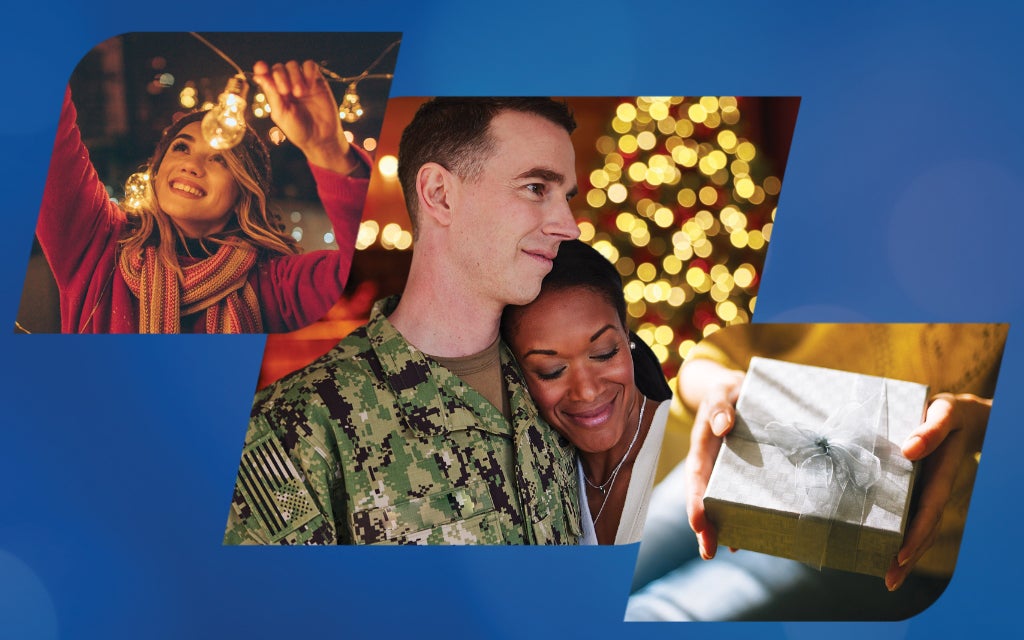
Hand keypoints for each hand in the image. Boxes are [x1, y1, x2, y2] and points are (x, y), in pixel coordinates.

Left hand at [252, 60, 359, 173]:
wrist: (320, 137)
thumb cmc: (298, 130)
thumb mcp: (281, 114)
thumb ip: (272, 94)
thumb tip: (259, 76)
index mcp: (275, 93)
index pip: (265, 74)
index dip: (261, 68)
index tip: (261, 68)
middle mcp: (287, 85)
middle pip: (278, 67)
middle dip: (281, 77)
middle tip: (287, 92)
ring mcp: (302, 82)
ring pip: (293, 65)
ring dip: (295, 76)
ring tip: (300, 93)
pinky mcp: (317, 81)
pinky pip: (310, 66)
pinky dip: (308, 72)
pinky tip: (310, 86)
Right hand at [679, 360, 744, 559]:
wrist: (739, 390)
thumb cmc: (729, 390)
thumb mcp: (723, 390)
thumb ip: (720, 405)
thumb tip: (722, 426)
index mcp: (703, 445)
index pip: (696, 476)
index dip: (695, 500)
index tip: (697, 521)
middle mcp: (712, 463)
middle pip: (703, 497)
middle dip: (703, 525)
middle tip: (708, 551)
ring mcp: (726, 470)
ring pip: (720, 501)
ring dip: (720, 526)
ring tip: (726, 550)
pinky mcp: (743, 472)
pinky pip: (741, 496)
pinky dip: (742, 515)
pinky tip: (749, 535)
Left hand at [885, 392, 990, 590]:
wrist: (960, 415)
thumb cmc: (950, 412)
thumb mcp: (945, 412)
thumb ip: (931, 429)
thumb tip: (909, 450)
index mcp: (941, 475)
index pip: (929, 511)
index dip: (916, 534)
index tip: (901, 555)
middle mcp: (934, 489)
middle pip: (923, 529)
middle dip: (908, 557)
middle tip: (890, 581)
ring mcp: (927, 492)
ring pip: (918, 528)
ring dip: (904, 554)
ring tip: (888, 578)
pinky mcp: (918, 490)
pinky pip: (911, 516)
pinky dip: (900, 536)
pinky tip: (885, 550)